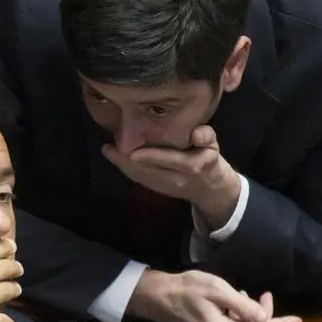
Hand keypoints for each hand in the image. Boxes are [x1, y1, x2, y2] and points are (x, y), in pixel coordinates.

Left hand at [103, 125, 240, 227]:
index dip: (151, 157)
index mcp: (192, 166)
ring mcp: (165, 186)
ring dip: (122, 165)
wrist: (209, 188)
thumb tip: (196, 132)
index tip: (133, 152)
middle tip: (110, 147)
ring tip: (108, 150)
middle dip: (127, 161)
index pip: (170, 161)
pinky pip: (139, 179)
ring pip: (140, 177)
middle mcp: (176, 179)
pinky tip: (113, 156)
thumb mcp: (213, 146)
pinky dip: (125, 168)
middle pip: (148, 172)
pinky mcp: (157, 189)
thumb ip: (206, 136)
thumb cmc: (208, 159)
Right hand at [128, 269, 301, 321]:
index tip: (297, 319)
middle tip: (263, 295)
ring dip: (250, 321)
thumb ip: (241, 305)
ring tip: (243, 298)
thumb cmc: (186, 287)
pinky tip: (233, 309)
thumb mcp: (216, 288)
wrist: (158, 297)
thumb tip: (264, 318)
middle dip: (263, 317)